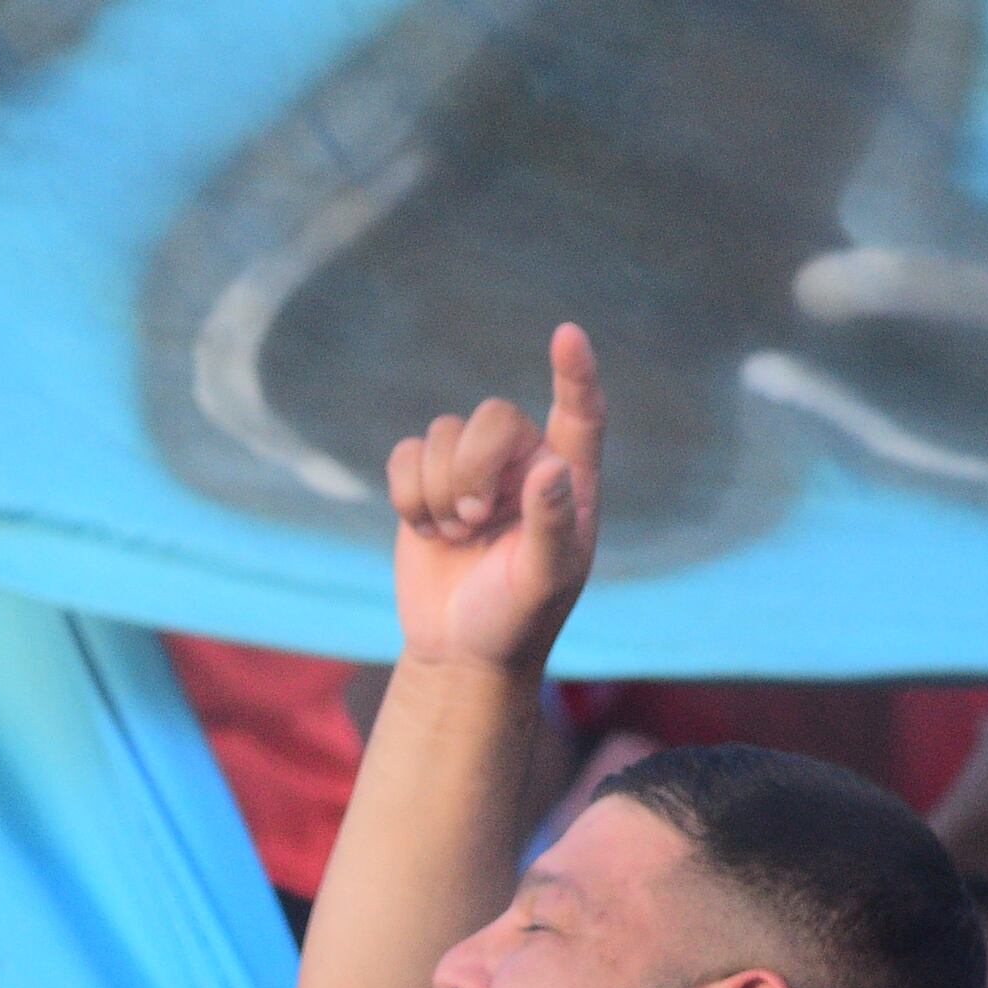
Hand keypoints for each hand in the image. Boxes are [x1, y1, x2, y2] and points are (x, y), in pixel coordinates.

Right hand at [387, 323, 603, 679]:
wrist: (460, 652)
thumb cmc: (516, 620)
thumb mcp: (543, 581)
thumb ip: (552, 524)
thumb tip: (551, 468)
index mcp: (568, 481)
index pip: (581, 413)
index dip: (575, 373)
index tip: (567, 335)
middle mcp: (523, 465)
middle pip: (491, 416)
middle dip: (471, 466)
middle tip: (472, 521)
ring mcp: (473, 472)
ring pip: (443, 433)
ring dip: (439, 490)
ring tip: (454, 536)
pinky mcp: (427, 484)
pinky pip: (406, 454)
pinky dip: (407, 494)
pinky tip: (426, 531)